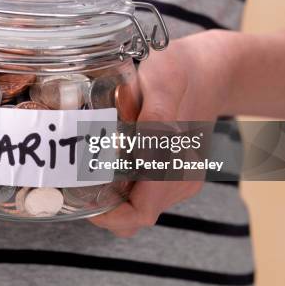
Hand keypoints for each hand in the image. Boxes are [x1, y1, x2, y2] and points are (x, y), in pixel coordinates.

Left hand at [89, 30, 235, 236]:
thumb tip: (142, 149)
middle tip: (74, 178)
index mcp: (177, 164)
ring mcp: (179, 177)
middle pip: (134, 214)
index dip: (109, 216)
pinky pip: (143, 191)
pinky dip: (122, 185)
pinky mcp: (174, 171)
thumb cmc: (182, 71)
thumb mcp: (166, 82)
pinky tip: (107, 159)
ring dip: (112, 196)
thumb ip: (156, 116)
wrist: (210, 69)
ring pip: (138, 206)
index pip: (139, 213)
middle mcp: (181, 178)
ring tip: (87, 167)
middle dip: (103, 205)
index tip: (81, 200)